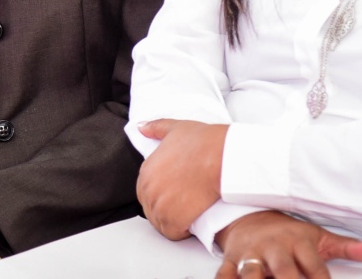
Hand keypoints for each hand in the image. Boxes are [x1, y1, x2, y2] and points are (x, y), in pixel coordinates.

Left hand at [136, 119, 227, 239]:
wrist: (219, 157)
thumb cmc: (203, 143)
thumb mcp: (176, 128)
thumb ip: (156, 128)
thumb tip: (142, 128)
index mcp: (146, 170)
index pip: (145, 190)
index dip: (161, 193)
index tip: (175, 192)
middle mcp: (148, 189)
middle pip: (151, 208)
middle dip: (165, 209)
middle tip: (183, 205)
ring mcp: (159, 206)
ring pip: (160, 222)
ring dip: (172, 222)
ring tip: (188, 214)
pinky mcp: (173, 220)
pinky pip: (172, 233)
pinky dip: (181, 232)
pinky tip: (192, 224)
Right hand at [214, 211, 361, 278]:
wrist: (250, 216)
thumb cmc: (289, 232)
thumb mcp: (318, 236)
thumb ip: (346, 248)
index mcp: (298, 243)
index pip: (315, 268)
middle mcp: (274, 248)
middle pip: (284, 272)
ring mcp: (251, 255)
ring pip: (250, 273)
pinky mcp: (231, 261)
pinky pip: (224, 275)